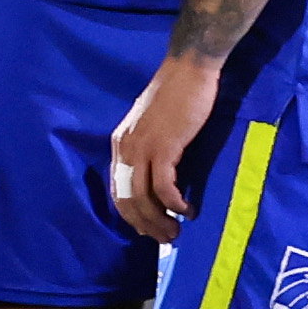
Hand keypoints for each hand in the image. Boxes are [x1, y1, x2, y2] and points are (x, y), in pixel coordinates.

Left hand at [107, 54, 221, 232]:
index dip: (132, 216)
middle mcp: (125, 149)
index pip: (118, 191)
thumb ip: (151, 147)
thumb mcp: (155, 125)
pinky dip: (174, 204)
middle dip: (146, 225)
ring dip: (160, 221)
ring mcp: (142, 148)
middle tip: (166, 239)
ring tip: (177, 231)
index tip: (150, 229)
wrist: (189, 69)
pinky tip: (187, 209)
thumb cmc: (178, 93)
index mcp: (120, 144)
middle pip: (127, 200)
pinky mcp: (164, 147)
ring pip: (144, 199)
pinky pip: (164, 188)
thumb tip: (160, 175)